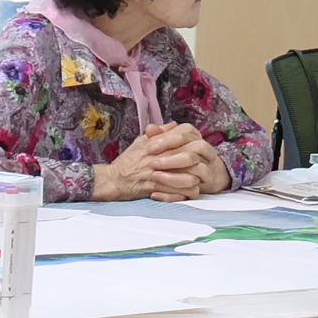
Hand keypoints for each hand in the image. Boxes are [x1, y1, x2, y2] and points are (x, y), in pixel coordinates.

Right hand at [93, 124, 218, 200]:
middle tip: (204, 166)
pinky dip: (187, 193)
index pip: (184, 135)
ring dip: (196, 180)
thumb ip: (158, 133)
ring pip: (189, 177)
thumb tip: (175, 125)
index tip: (198, 147)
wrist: (113, 179)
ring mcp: (158, 173)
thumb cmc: (127, 161)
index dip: (196, 140)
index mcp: (157, 143)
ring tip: (197, 181)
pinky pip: (179, 193)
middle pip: (190, 156)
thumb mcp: (140, 142)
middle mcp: (159, 157)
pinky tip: (188, 191)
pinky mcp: (156, 189)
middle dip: (200, 161)